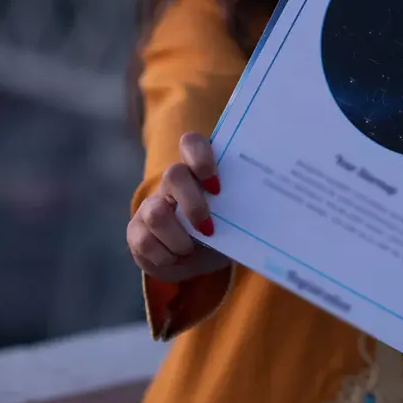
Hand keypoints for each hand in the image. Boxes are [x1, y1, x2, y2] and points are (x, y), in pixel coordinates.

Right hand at [127, 133, 230, 282]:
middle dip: (193, 204)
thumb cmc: (225, 228)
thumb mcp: (236, 217)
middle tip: (208, 228)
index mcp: (200, 168)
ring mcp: (152, 204)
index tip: (216, 186)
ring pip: (156, 213)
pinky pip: (145, 241)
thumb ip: (244, 206)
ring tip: (191, 250)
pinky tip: (177, 259)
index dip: (200, 158)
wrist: (200, 258)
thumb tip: (266, 209)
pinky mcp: (136, 230)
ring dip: (179, 239)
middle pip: (174, 175)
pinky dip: (165, 256)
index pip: (192, 143)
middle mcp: (174, 181)